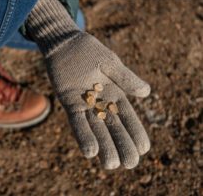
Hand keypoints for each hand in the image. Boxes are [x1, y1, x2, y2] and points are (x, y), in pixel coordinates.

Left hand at [46, 32, 150, 168]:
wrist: (64, 45)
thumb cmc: (88, 51)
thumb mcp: (110, 63)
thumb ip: (126, 78)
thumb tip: (146, 93)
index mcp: (114, 94)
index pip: (128, 116)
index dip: (136, 132)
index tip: (144, 149)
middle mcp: (100, 103)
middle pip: (112, 127)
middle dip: (121, 145)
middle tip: (129, 164)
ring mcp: (84, 105)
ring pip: (95, 128)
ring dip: (103, 146)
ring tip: (111, 164)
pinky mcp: (69, 103)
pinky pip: (76, 121)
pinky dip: (83, 135)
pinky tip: (90, 151)